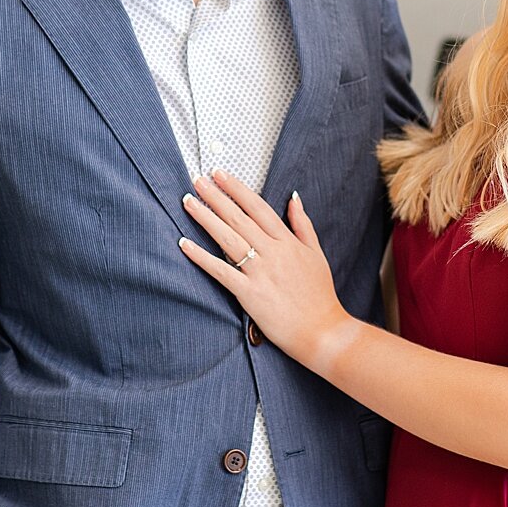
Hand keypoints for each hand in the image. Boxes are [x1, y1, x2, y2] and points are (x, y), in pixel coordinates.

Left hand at [178, 171, 355, 370]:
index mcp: (288, 241)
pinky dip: (202, 257)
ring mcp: (261, 272)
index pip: (258, 207)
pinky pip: (221, 271)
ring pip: (228, 238)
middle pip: (239, 218)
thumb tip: (293, 197)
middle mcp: (273, 252)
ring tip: (188, 201)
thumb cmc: (320, 295)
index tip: (220, 174)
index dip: (237, 189)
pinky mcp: (249, 293)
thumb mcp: (316, 254)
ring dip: (206, 218)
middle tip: (197, 179)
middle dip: (216, 196)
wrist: (323, 332)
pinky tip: (184, 244)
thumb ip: (303, 224)